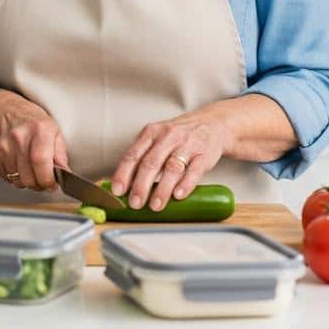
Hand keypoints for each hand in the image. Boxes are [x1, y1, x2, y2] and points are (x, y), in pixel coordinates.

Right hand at [0, 90, 68, 190]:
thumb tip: (65, 173)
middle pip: (29, 177)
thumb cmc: (31, 121)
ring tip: (29, 167)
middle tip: (42, 177)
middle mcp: (19, 136)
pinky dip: (14, 177)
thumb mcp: (53, 130)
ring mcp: (3, 146)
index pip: (40, 161)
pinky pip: (6, 178)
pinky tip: (17, 164)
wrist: (3, 110)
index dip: (47, 179)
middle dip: (39, 184)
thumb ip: (61, 153)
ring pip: (18, 181)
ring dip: (26, 181)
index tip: (52, 183)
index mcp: (39, 129)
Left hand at [110, 106, 233, 210]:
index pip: (133, 154)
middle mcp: (167, 137)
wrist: (212, 124)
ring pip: (171, 168)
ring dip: (162, 189)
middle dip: (141, 185)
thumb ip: (143, 158)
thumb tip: (126, 186)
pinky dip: (185, 184)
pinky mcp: (204, 155)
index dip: (123, 173)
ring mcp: (186, 145)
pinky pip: (194, 170)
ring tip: (155, 205)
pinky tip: (178, 195)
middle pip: (150, 162)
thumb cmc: (178, 137)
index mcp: (150, 133)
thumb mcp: (157, 139)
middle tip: (135, 203)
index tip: (117, 190)